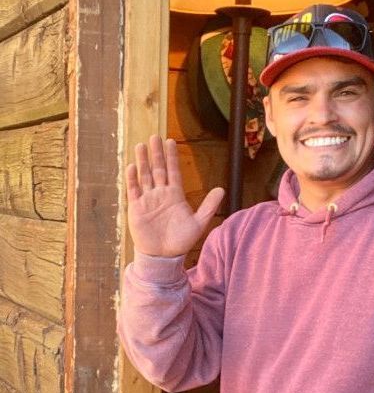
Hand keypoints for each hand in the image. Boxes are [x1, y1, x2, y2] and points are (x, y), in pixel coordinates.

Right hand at [126, 135, 224, 256]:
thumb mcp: (198, 223)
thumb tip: (222, 189)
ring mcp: (148, 200)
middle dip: (156, 154)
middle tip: (154, 136)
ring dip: (143, 161)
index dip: (172, 157)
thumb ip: (209, 206)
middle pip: (158, 169)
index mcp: (175, 195)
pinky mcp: (136, 208)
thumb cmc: (180, 241)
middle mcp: (161, 194)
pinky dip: (133, 178)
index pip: (173, 171)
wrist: (163, 256)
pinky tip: (132, 166)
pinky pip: (134, 190)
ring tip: (141, 146)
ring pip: (145, 176)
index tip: (170, 141)